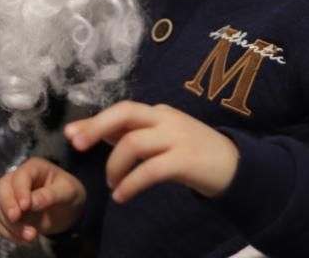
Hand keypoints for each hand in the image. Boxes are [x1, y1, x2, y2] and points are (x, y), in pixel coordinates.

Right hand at [0, 157, 86, 245]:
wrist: (69, 210)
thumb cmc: (69, 193)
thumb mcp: (66, 191)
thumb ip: (50, 195)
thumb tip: (31, 203)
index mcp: (33, 168)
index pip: (20, 176)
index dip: (20, 190)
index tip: (25, 206)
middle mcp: (19, 180)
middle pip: (3, 187)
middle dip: (7, 204)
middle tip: (16, 218)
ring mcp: (12, 197)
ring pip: (1, 208)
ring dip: (12, 224)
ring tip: (31, 236)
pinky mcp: (11, 214)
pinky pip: (2, 223)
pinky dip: (10, 233)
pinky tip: (25, 240)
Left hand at [64, 101, 238, 202]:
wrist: (237, 166)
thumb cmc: (195, 153)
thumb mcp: (165, 138)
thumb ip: (136, 134)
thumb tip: (98, 133)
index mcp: (159, 113)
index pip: (122, 110)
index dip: (95, 121)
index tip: (72, 133)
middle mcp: (166, 119)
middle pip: (126, 113)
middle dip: (97, 127)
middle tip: (78, 146)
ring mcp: (177, 138)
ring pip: (134, 143)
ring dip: (115, 166)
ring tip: (112, 184)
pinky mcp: (186, 160)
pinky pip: (150, 170)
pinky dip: (131, 184)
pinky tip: (122, 197)